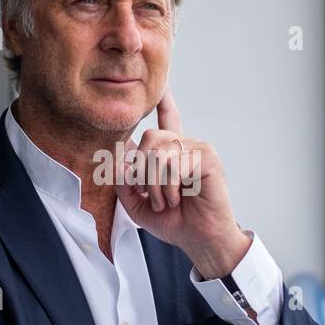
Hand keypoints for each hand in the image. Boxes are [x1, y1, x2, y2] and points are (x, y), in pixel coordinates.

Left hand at [113, 85, 250, 278]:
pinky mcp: (208, 158)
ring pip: (159, 152)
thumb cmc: (175, 223)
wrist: (200, 240)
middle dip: (142, 172)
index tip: (163, 84)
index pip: (168, 119)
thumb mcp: (138, 206)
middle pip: (149, 137)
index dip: (165, 100)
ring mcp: (198, 149)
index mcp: (172, 153)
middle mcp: (186, 146)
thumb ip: (123, 184)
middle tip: (153, 196)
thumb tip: (116, 161)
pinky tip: (179, 198)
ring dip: (156, 185)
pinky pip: (173, 162)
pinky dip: (170, 186)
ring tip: (167, 202)